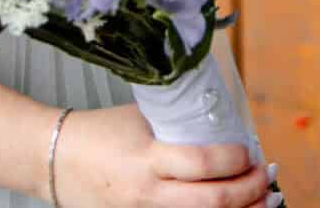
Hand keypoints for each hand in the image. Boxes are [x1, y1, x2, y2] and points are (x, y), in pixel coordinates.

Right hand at [53, 105, 275, 207]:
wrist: (54, 160)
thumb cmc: (98, 134)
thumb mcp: (139, 120)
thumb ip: (178, 126)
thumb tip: (224, 129)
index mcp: (146, 158)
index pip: (201, 164)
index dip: (234, 161)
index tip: (249, 151)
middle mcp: (147, 194)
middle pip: (211, 203)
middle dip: (248, 192)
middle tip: (265, 177)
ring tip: (263, 201)